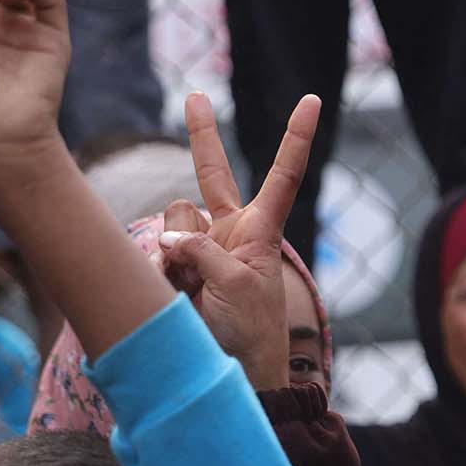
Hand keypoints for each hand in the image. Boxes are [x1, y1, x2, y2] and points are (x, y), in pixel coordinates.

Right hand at [155, 91, 318, 390]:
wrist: (231, 371)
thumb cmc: (250, 331)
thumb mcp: (238, 286)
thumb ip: (203, 252)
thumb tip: (166, 238)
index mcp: (261, 230)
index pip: (283, 175)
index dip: (294, 138)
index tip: (311, 100)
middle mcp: (229, 231)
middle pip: (211, 173)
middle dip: (201, 134)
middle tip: (195, 94)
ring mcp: (197, 247)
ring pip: (173, 220)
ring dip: (178, 252)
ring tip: (196, 289)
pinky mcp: (171, 265)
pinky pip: (154, 251)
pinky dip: (162, 272)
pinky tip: (180, 296)